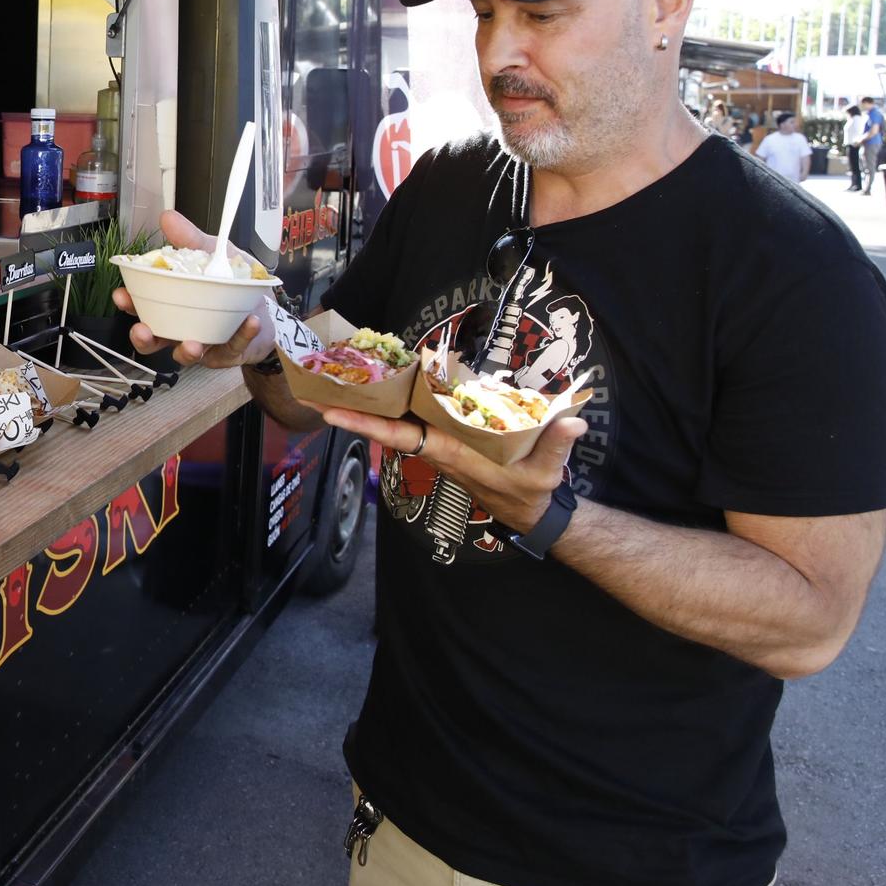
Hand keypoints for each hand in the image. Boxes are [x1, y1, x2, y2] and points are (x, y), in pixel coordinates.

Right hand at [109, 210, 277, 369]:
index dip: (128, 304)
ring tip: (193, 343)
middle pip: (153, 339)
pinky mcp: (228, 353)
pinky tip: (249, 322)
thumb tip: (168, 218)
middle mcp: (181, 326)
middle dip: (144, 338)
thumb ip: (191, 239)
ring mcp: (202, 343)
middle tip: (144, 331)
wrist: (267, 304)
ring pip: (184, 354)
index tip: (121, 295)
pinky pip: (232, 348)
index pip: (142, 306)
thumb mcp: (213, 253)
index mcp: (172, 302)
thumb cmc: (233, 281)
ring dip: (186, 350)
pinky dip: (241, 335)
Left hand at [304, 401, 589, 534]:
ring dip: (365, 401)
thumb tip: (573, 421)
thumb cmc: (533, 490)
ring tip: (332, 375)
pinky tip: (378, 378)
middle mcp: (435, 445)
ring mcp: (438, 440)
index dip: (366, 425)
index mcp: (451, 453)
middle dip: (350, 406)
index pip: (401, 436)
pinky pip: (412, 415)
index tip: (332, 413)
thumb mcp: (547, 472)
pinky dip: (393, 399)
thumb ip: (557, 445)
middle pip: (385, 423)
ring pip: (395, 417)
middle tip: (312, 385)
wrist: (528, 509)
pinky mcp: (445, 435)